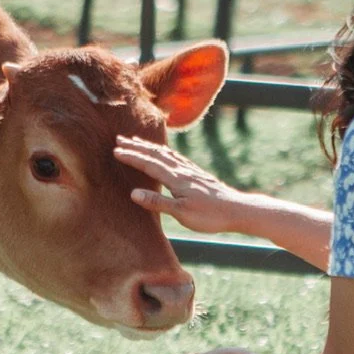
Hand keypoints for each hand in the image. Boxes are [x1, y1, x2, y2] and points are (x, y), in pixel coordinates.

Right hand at [115, 137, 258, 235]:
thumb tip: (133, 193)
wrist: (237, 210)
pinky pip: (177, 157)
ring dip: (150, 147)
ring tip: (137, 140)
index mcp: (176, 179)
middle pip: (156, 154)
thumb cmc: (210, 215)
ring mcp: (191, 171)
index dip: (132, 157)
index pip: (149, 164)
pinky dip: (166, 151)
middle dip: (137, 146)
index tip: (116, 150)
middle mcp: (183, 170)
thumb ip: (157, 202)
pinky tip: (166, 153)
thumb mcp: (181, 213)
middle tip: (120, 138)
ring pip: (166, 154)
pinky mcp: (198, 174)